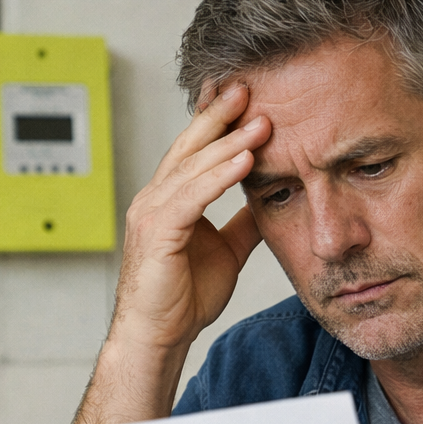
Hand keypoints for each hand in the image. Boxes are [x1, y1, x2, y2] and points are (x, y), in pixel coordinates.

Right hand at [74, 84, 269, 423]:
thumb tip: (270, 199)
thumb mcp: (226, 250)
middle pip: (189, 146)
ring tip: (260, 120)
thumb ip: (242, 222)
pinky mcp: (158, 232)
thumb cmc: (183, 298)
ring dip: (228, 141)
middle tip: (248, 86)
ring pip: (193, 167)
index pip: (193, 150)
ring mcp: (152, 213)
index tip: (243, 96)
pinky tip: (245, 159)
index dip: (217, 122)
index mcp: (168, 200)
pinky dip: (220, 176)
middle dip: (219, 115)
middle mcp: (154, 199)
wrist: (159, 337)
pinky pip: (192, 197)